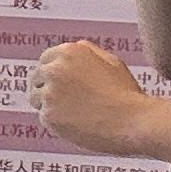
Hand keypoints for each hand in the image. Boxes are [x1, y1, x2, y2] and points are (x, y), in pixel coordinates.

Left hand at [31, 41, 159, 154]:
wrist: (134, 122)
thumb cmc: (126, 94)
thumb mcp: (112, 62)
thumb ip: (89, 52)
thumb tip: (74, 47)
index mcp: (69, 52)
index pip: (46, 60)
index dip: (53, 73)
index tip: (61, 84)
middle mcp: (55, 69)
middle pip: (36, 79)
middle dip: (48, 89)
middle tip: (68, 102)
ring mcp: (50, 93)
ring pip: (36, 99)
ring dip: (50, 105)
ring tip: (76, 113)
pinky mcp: (49, 115)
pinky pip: (44, 118)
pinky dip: (57, 123)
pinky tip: (77, 124)